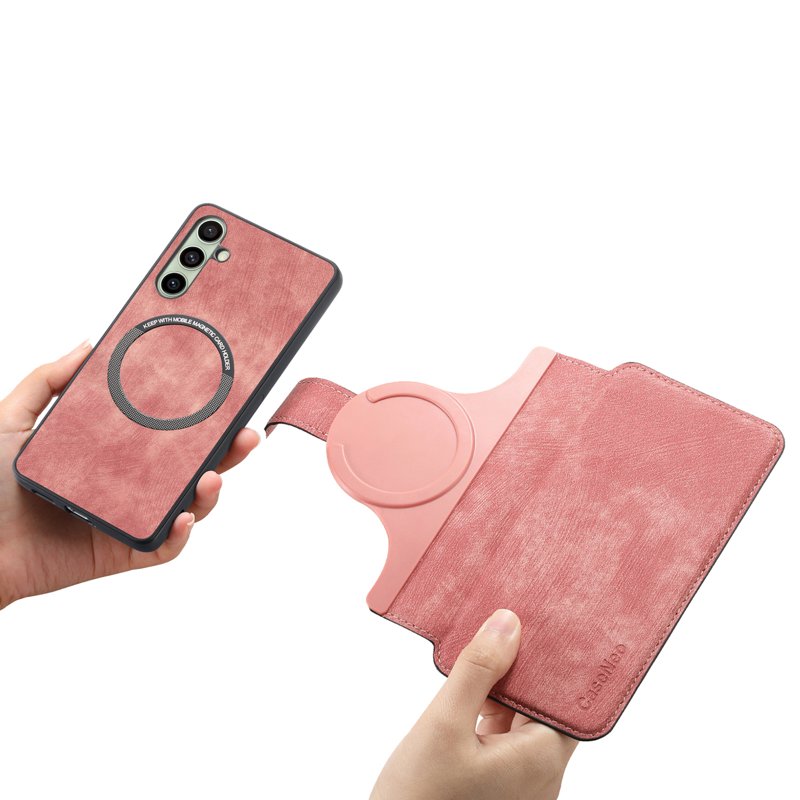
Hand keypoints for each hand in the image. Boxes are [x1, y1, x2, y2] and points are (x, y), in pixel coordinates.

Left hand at [0, 341, 259, 608]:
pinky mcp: (121, 550)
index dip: (201, 414)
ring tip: (213, 474)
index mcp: (112, 450)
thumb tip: (87, 344)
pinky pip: (162, 546)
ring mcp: (129, 516)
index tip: (226, 393)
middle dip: (227, 449)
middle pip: (190, 464)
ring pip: (187, 504)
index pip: (167, 430)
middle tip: (246, 430)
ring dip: (211, 490)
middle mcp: (129, 482)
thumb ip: (46, 380)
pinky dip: (180, 535)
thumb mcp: (11, 419)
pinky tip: (182, 515)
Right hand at [371, 609, 577, 799]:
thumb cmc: (419, 799)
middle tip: (501, 628)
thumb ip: (477, 671)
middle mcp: (539, 776)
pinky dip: (489, 710)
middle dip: (522, 669)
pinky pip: (504, 737)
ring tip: (480, 654)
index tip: (536, 625)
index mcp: (540, 761)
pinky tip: (469, 691)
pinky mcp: (497, 786)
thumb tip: (507, 624)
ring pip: (521, 720)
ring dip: (502, 689)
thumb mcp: (444, 723)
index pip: (567, 699)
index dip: (555, 661)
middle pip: (543, 706)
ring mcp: (519, 784)